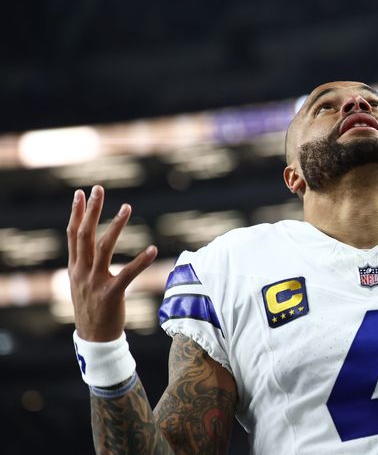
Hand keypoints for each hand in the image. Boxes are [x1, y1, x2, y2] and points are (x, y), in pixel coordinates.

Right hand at [67, 185, 157, 341]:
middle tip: (98, 189)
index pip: (73, 234)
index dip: (77, 213)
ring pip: (104, 248)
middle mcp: (82, 272)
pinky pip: (128, 274)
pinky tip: (152, 249)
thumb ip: (83, 263)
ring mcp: (95, 283)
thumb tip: (87, 244)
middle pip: (84, 235)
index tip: (80, 193)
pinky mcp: (111, 294)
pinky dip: (141, 261)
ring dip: (117, 226)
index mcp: (75, 267)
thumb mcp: (81, 283)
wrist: (94, 339)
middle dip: (91, 210)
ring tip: (127, 207)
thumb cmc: (92, 308)